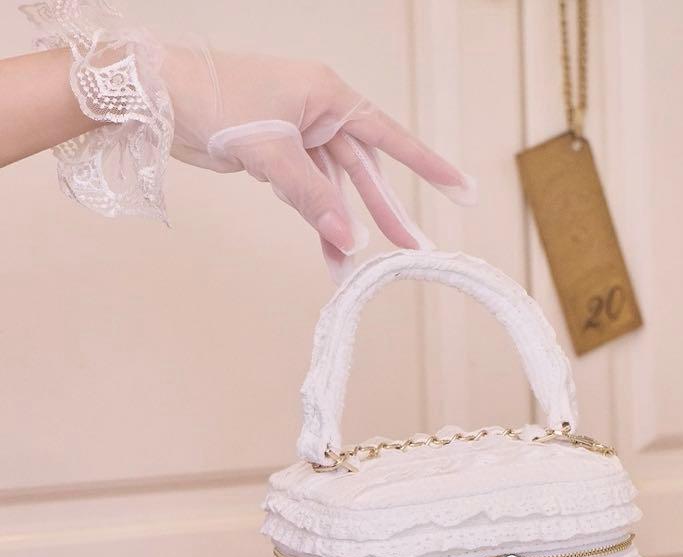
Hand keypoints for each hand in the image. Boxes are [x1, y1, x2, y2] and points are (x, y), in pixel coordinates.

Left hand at [163, 45, 474, 277]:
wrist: (153, 95)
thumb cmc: (213, 100)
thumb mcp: (271, 152)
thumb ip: (313, 198)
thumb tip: (350, 240)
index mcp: (327, 95)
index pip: (391, 136)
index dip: (429, 167)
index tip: (462, 190)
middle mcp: (318, 111)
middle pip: (365, 170)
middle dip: (385, 212)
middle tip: (411, 249)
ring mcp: (297, 133)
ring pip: (334, 188)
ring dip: (343, 226)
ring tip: (352, 268)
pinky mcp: (276, 153)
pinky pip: (309, 192)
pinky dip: (316, 219)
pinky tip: (326, 249)